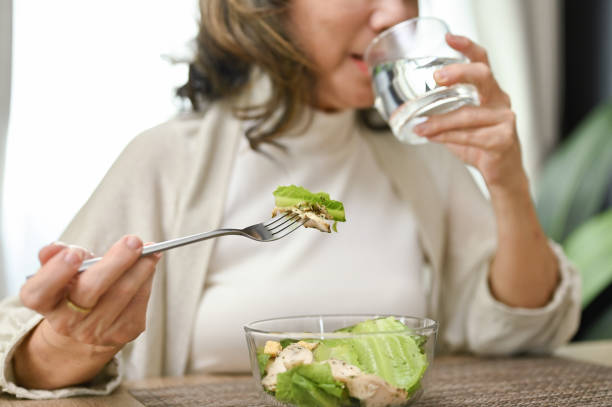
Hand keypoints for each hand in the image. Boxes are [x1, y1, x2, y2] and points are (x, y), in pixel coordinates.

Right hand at [15, 236, 160, 387]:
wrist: (88, 323)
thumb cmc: (75, 286)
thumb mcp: (61, 269)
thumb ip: (55, 256)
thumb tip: (57, 249)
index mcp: (44, 302)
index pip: (39, 292)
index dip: (55, 273)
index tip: (74, 254)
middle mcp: (66, 321)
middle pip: (90, 290)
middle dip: (116, 262)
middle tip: (134, 241)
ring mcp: (95, 331)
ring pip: (122, 294)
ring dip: (140, 268)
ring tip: (151, 250)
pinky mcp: (122, 333)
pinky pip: (139, 302)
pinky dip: (147, 279)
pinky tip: (150, 264)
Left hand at [413, 33, 526, 192]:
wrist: (502, 174)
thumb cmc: (481, 146)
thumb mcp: (458, 127)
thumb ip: (441, 116)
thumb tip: (412, 113)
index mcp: (489, 92)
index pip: (482, 61)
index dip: (467, 47)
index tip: (449, 38)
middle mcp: (500, 101)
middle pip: (483, 76)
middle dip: (459, 73)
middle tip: (437, 78)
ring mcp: (505, 119)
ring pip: (468, 114)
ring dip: (440, 121)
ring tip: (420, 126)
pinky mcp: (503, 139)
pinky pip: (470, 135)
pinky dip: (448, 136)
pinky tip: (433, 137)